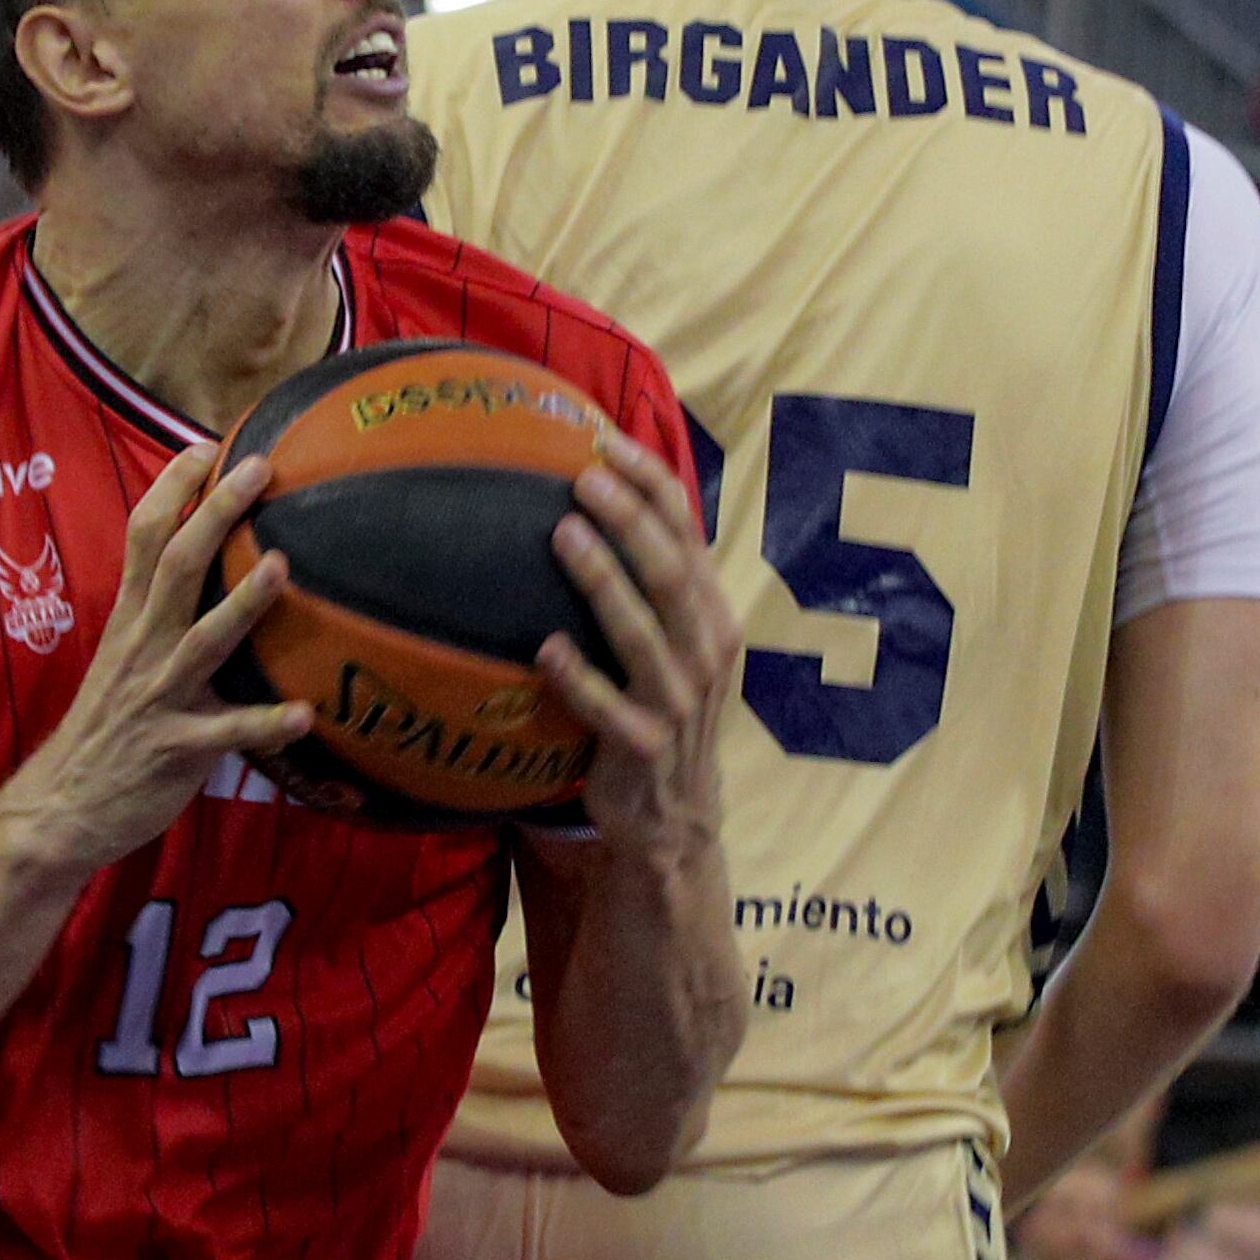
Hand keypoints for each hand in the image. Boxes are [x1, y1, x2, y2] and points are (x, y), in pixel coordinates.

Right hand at [0, 442, 308, 871]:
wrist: (60, 808)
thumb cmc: (107, 730)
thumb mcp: (122, 659)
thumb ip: (158, 615)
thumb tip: (199, 571)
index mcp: (128, 620)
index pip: (143, 535)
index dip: (170, 487)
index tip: (205, 444)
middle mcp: (142, 648)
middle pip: (175, 566)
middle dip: (216, 513)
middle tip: (260, 469)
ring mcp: (159, 697)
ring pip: (201, 641)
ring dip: (242, 604)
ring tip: (281, 568)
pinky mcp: (176, 750)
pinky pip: (225, 735)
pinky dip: (263, 724)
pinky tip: (303, 715)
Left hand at [540, 455, 737, 864]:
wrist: (672, 816)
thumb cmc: (658, 710)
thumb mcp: (673, 644)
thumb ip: (650, 585)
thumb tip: (593, 500)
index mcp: (712, 616)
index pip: (689, 535)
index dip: (651, 485)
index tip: (605, 442)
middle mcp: (705, 652)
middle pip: (671, 573)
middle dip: (630, 520)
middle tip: (583, 477)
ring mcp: (677, 702)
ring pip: (642, 632)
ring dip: (602, 581)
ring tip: (562, 535)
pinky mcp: (643, 746)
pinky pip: (607, 707)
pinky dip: (579, 677)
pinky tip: (546, 649)